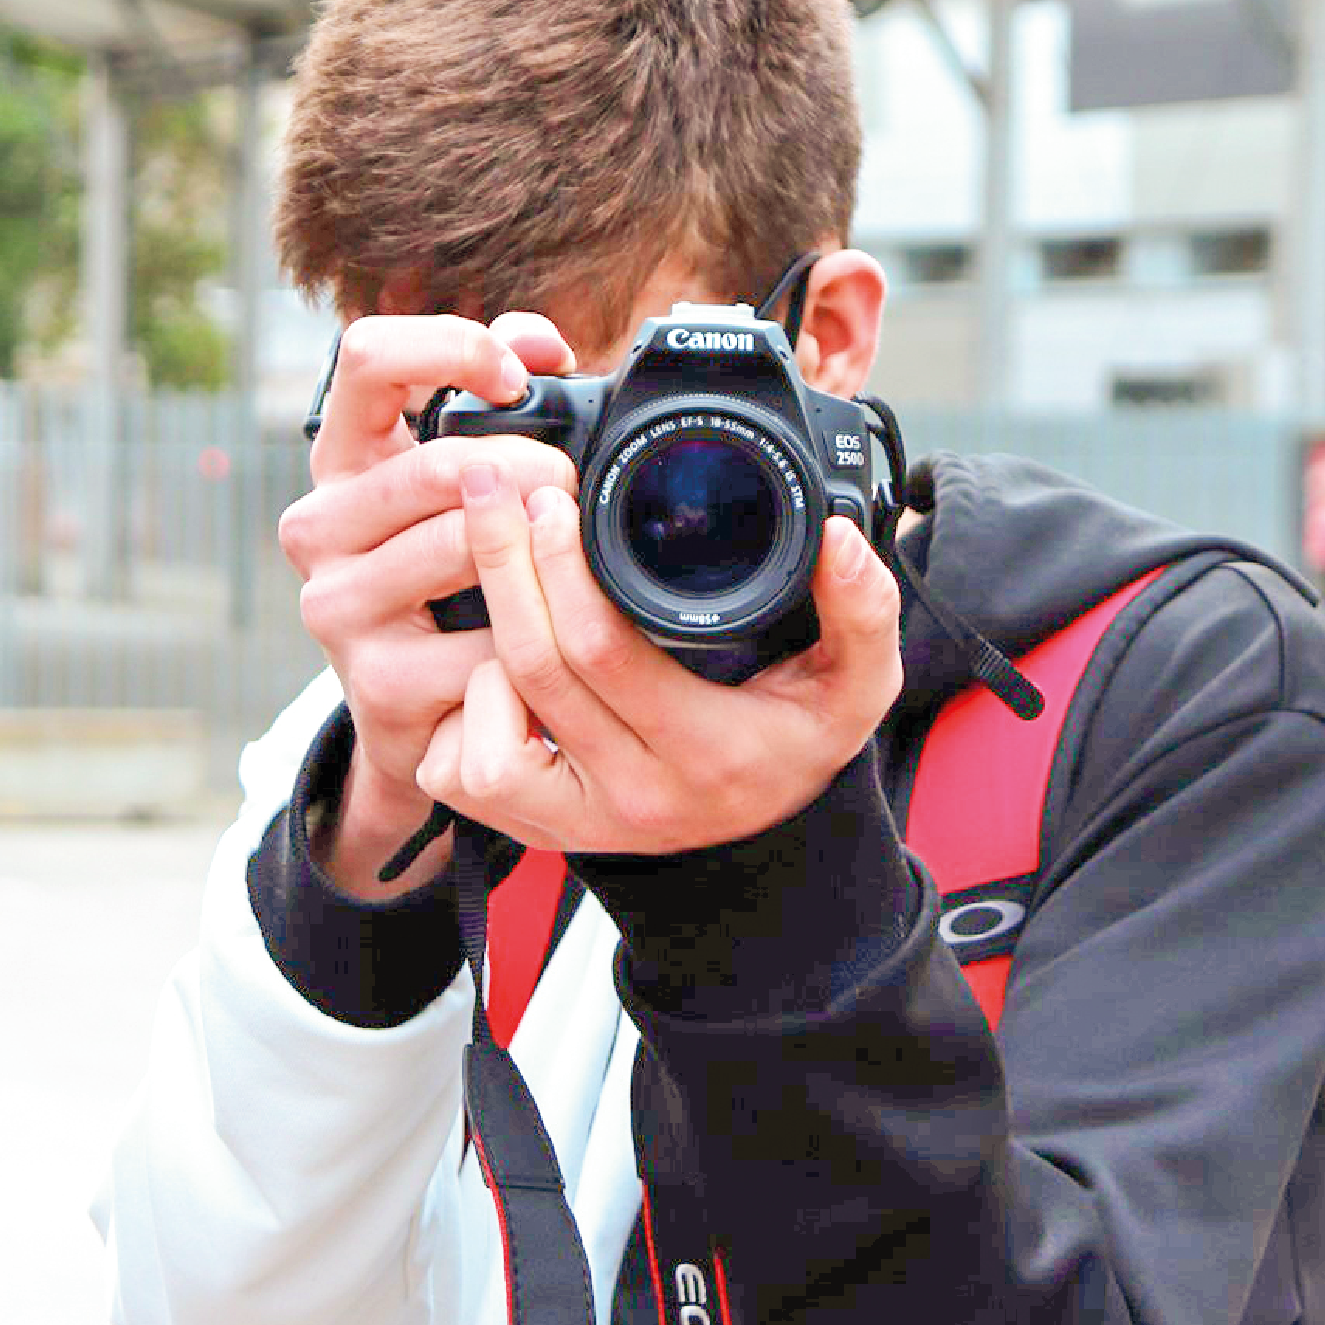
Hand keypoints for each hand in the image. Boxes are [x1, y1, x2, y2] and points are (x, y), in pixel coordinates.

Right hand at [277, 312, 578, 894]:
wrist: (423, 719)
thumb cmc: (457, 579)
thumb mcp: (466, 482)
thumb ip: (497, 391)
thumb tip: (542, 341)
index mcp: (342, 459)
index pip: (365, 357)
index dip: (451, 347)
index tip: (519, 380)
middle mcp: (318, 525)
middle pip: (437, 465)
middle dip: (532, 469)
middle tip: (574, 487)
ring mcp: (336, 607)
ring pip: (462, 547)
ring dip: (539, 549)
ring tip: (574, 556)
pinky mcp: (374, 683)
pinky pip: (486, 644)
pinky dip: (536, 637)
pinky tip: (553, 639)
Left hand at [415, 461, 903, 855]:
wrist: (766, 838)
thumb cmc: (799, 738)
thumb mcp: (859, 681)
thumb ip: (865, 610)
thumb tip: (838, 538)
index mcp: (708, 752)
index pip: (602, 651)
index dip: (562, 564)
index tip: (552, 497)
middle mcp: (635, 796)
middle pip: (531, 667)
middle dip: (499, 559)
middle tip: (492, 486)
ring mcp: (577, 821)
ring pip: (485, 721)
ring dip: (483, 637)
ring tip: (501, 571)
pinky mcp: (533, 830)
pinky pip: (459, 771)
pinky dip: (465, 708)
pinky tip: (500, 662)